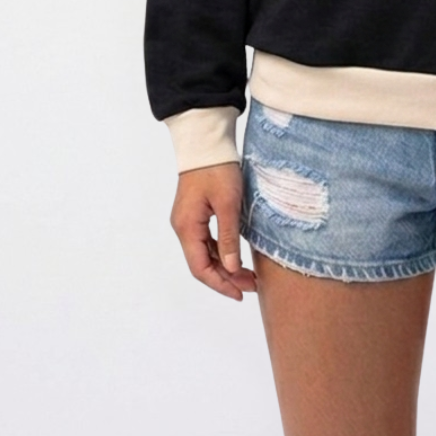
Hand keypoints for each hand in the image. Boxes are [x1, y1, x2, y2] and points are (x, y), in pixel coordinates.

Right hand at [170, 161, 256, 299]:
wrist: (206, 141)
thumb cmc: (217, 169)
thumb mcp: (228, 203)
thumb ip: (228, 237)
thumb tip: (231, 268)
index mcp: (187, 227)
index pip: (200, 268)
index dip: (220, 284)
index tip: (240, 294)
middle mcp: (183, 227)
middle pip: (202, 263)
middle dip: (226, 277)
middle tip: (252, 285)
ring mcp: (187, 220)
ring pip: (205, 253)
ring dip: (225, 265)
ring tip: (249, 274)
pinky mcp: (195, 213)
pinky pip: (206, 240)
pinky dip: (221, 251)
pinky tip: (236, 255)